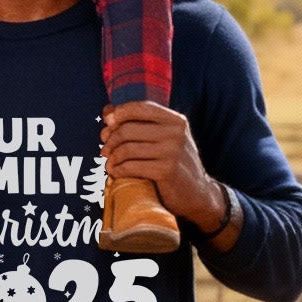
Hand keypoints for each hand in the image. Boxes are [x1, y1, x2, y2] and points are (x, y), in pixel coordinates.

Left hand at [101, 102, 228, 233]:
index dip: (119, 113)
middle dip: (111, 139)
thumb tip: (107, 111)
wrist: (197, 194)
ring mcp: (172, 152)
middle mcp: (176, 133)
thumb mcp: (164, 139)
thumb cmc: (175, 164)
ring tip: (109, 164)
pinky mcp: (166, 171)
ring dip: (112, 157)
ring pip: (127, 149)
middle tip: (104, 150)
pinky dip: (118, 170)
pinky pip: (131, 166)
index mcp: (176, 120)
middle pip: (128, 129)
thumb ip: (139, 123)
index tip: (108, 124)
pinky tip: (115, 173)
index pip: (141, 107)